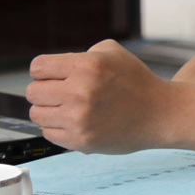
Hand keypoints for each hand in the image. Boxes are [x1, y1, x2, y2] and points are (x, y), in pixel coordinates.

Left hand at [27, 40, 173, 152]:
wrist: (162, 113)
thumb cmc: (137, 82)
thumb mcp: (114, 53)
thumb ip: (81, 54)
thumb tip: (52, 69)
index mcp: (87, 66)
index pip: (37, 68)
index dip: (45, 72)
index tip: (57, 78)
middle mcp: (80, 91)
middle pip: (33, 92)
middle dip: (46, 92)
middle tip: (65, 95)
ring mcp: (80, 118)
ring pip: (37, 114)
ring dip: (50, 111)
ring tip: (70, 109)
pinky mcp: (81, 140)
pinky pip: (48, 133)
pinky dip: (59, 128)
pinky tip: (78, 123)